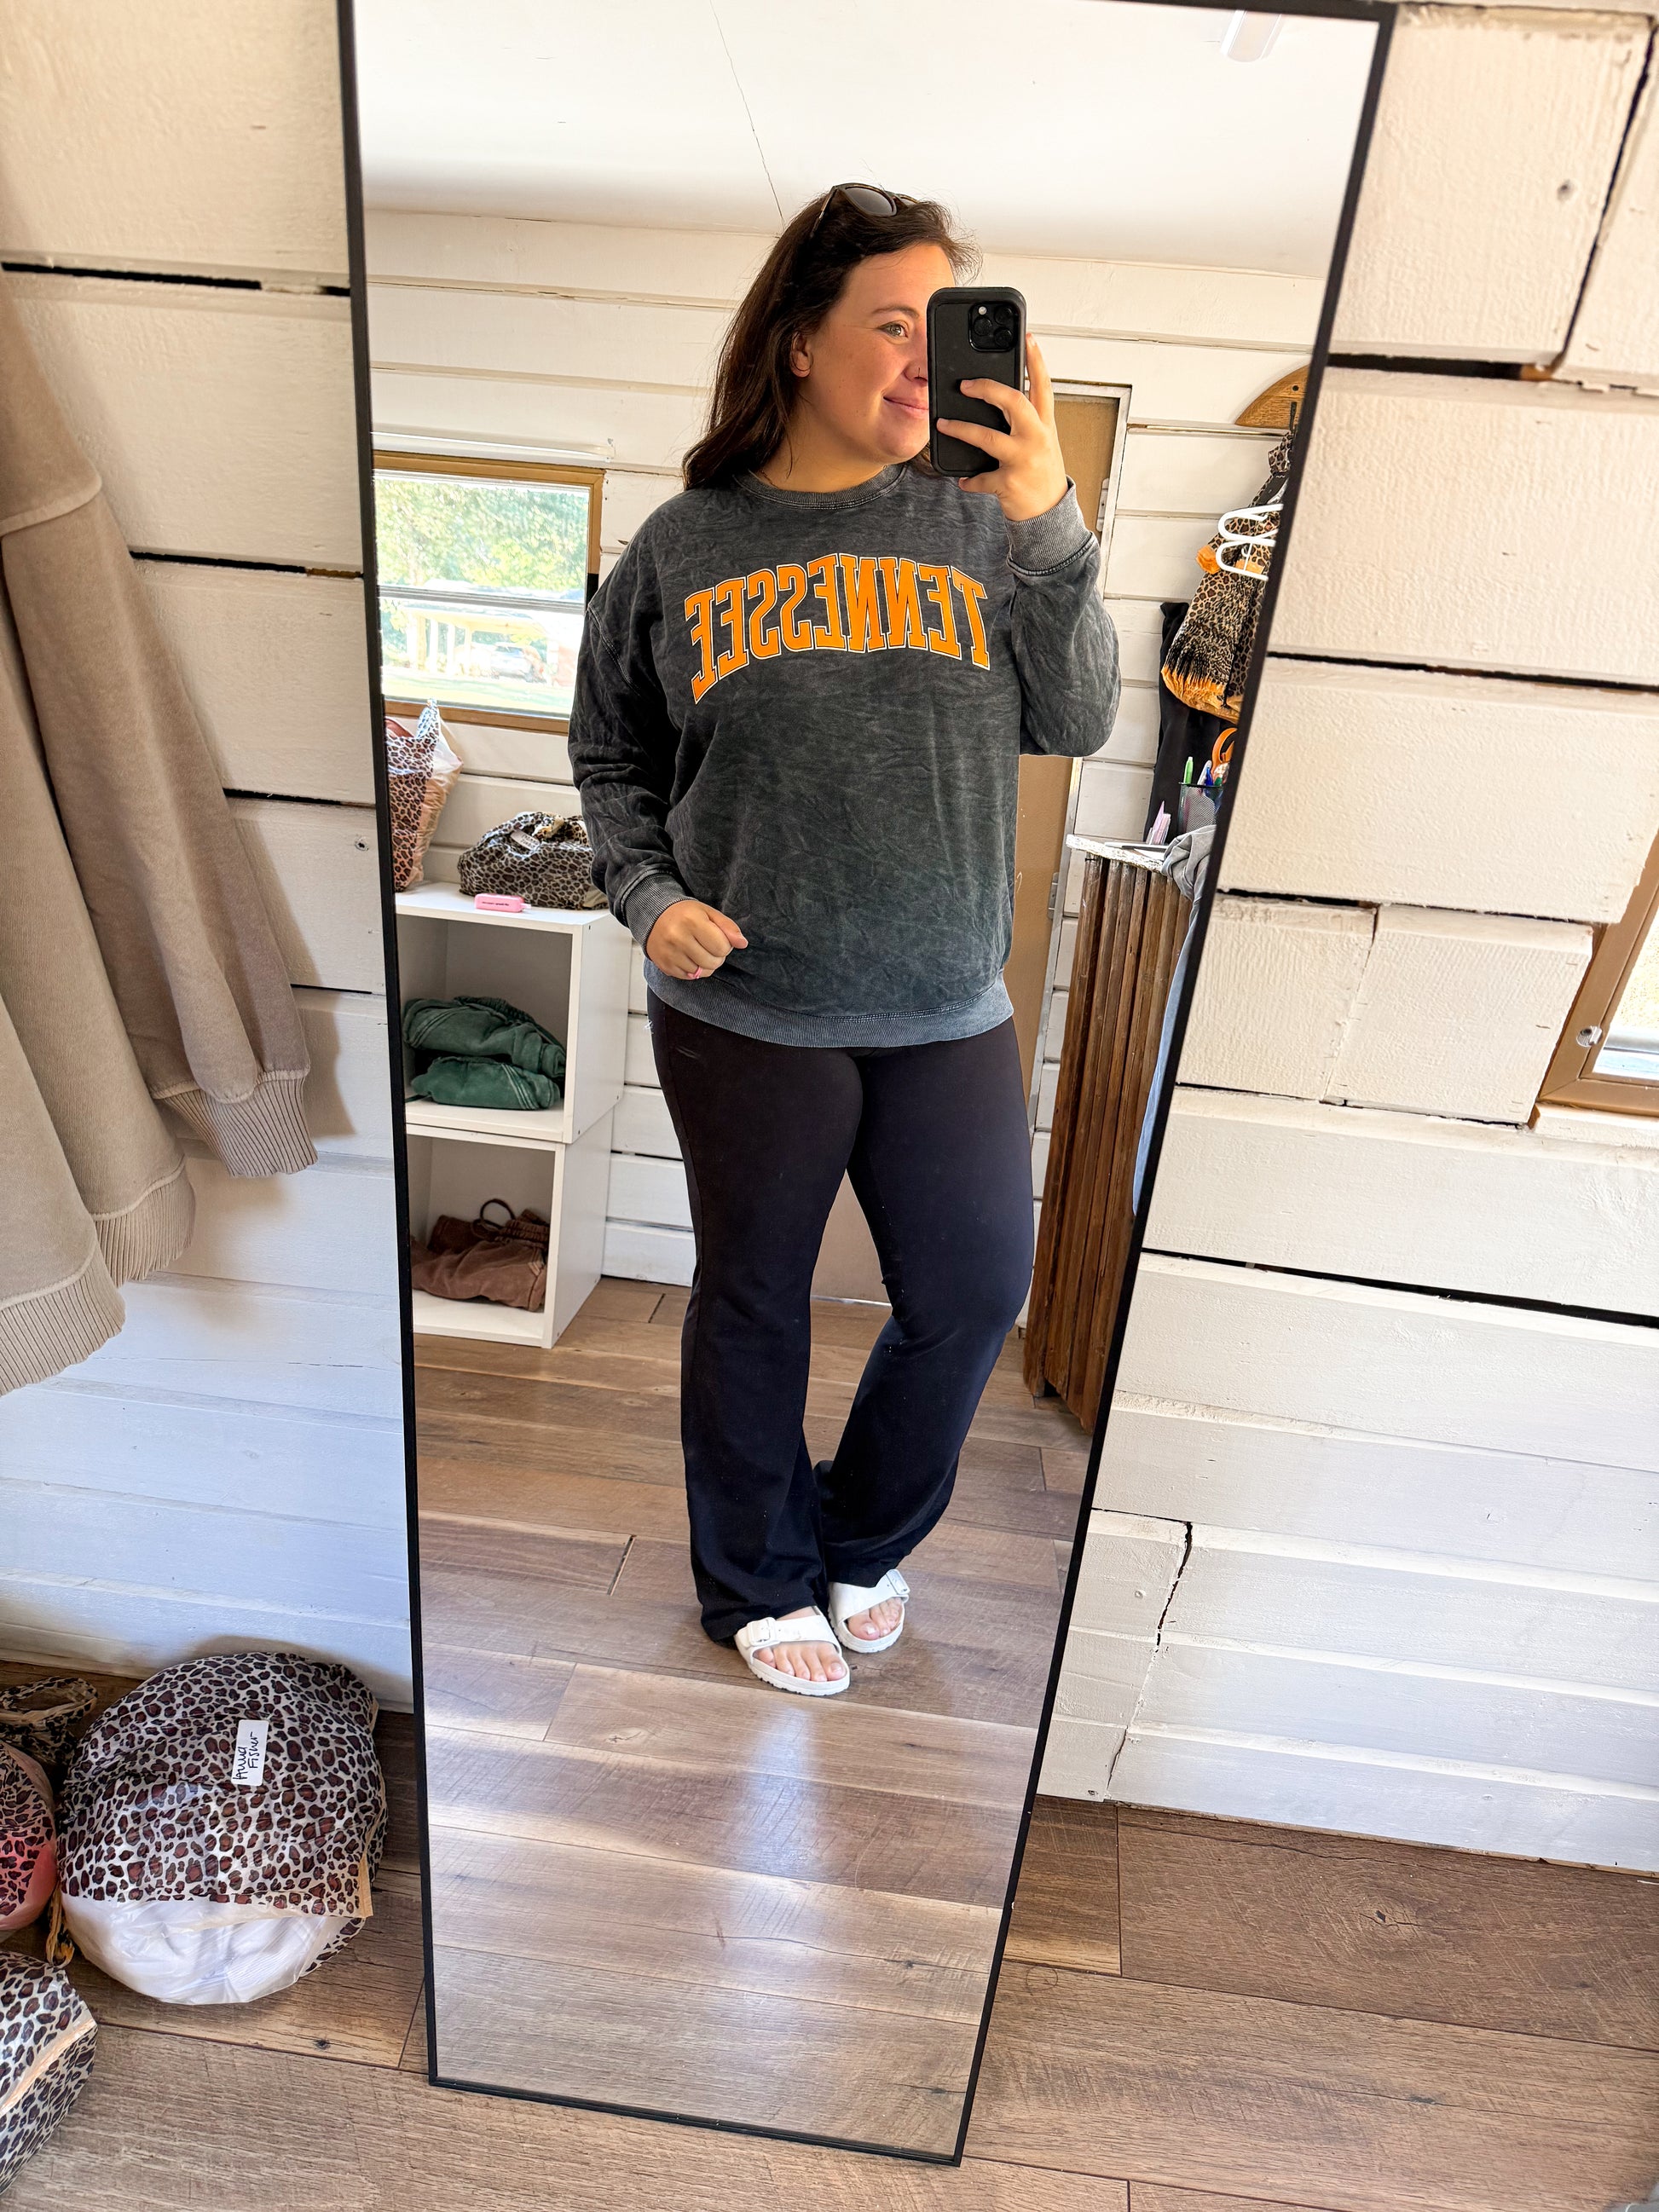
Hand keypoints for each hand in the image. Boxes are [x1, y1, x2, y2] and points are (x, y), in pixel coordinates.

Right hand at [645, 898, 747, 979]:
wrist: (654, 917)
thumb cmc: (685, 914)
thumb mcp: (708, 913)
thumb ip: (728, 927)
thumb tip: (743, 944)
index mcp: (692, 921)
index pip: (722, 947)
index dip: (725, 944)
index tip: (717, 937)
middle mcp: (678, 938)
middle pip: (713, 962)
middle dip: (716, 956)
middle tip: (708, 945)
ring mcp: (670, 953)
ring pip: (702, 972)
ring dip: (705, 964)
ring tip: (698, 950)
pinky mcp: (665, 965)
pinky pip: (689, 977)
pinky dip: (693, 970)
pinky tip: (688, 957)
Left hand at [937, 334, 1068, 523]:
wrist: (1049, 514)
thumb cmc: (1041, 474)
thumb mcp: (1041, 443)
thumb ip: (1025, 422)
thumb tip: (995, 401)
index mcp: (1045, 425)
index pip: (1043, 386)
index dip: (1036, 360)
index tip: (1028, 337)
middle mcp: (1036, 438)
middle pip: (1013, 402)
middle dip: (987, 389)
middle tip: (965, 385)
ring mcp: (1023, 460)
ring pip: (987, 438)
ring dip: (961, 429)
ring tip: (943, 424)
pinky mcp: (1009, 483)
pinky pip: (981, 477)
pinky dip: (969, 480)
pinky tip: (964, 480)